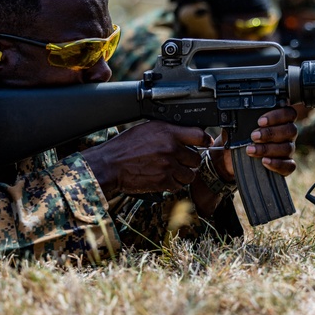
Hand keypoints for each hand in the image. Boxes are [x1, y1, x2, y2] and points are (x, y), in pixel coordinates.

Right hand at [82, 121, 208, 195]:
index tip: (205, 143)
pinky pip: (179, 185)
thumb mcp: (147, 129)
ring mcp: (168, 166)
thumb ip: (168, 131)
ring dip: (183, 174)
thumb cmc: (125, 147)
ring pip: (190, 174)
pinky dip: (173, 184)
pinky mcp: (163, 181)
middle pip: (196, 158)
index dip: (204, 140)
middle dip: (189, 161)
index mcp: (167, 132)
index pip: (199, 135)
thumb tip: (185, 134)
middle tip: (179, 160)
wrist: (110, 165)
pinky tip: (164, 178)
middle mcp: (171, 148)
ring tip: (171, 171)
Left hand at [217, 106, 297, 179]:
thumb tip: (230, 121)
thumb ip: (238, 121)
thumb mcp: (237, 127)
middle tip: (254, 136)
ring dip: (268, 148)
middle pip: (291, 130)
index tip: (260, 121)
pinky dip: (277, 164)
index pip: (289, 113)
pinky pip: (289, 166)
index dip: (278, 116)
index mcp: (280, 120)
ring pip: (288, 148)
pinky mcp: (286, 165)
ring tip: (251, 150)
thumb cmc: (239, 138)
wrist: (231, 158)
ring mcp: (288, 149)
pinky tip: (264, 161)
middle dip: (271, 133)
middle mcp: (287, 134)